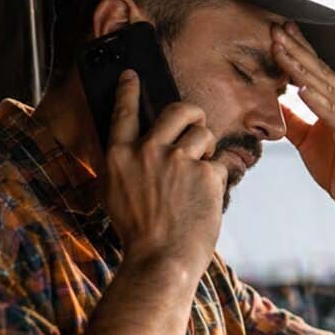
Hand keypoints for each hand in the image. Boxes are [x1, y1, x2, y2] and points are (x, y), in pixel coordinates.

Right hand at [101, 69, 229, 276]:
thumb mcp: (115, 194)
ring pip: (204, 134)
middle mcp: (147, 151)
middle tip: (197, 123)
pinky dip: (217, 179)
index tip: (132, 74)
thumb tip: (135, 145)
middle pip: (178, 110)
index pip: (124, 112)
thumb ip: (124, 165)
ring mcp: (178, 161)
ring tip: (200, 172)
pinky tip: (207, 198)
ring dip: (207, 149)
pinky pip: (219, 164)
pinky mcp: (205, 174)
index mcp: (119, 156)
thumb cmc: (138, 233)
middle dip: (193, 113)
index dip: (129, 90)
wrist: (161, 260)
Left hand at [273, 22, 334, 218]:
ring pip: (325, 90)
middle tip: (276, 29)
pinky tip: (302, 90)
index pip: (318, 70)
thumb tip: (273, 100)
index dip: (299, 49)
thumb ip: (293, 118)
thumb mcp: (306, 139)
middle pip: (320, 73)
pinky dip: (318, 102)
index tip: (278, 29)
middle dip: (297, 50)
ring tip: (282, 51)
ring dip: (302, 70)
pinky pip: (334, 116)